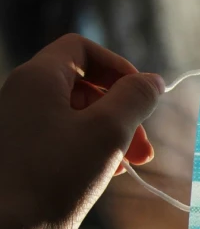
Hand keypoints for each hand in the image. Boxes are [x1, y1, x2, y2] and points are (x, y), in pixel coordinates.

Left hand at [0, 34, 164, 228]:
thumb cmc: (53, 179)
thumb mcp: (107, 132)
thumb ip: (134, 99)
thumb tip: (152, 80)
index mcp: (38, 80)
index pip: (82, 49)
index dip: (118, 67)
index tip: (140, 99)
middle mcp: (22, 97)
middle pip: (83, 85)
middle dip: (121, 111)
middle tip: (142, 148)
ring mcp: (19, 129)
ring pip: (76, 116)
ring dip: (110, 134)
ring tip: (128, 165)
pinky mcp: (20, 159)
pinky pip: (62, 141)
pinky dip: (89, 151)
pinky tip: (104, 177)